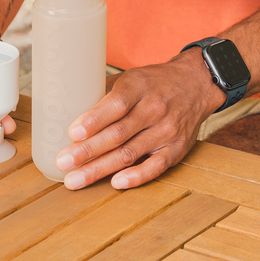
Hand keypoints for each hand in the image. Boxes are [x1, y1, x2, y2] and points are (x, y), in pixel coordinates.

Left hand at [54, 49, 224, 190]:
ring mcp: (167, 131)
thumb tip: (67, 109)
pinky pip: (155, 167)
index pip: (115, 105)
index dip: (93, 120)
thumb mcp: (128, 77)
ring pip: (130, 153)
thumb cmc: (152, 82)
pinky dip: (136, 177)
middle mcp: (154, 109)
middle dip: (87, 151)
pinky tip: (114, 183)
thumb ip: (102, 93)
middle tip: (63, 163)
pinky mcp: (177, 149)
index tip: (72, 133)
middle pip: (117, 134)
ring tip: (75, 179)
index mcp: (138, 87)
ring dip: (100, 169)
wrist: (196, 84)